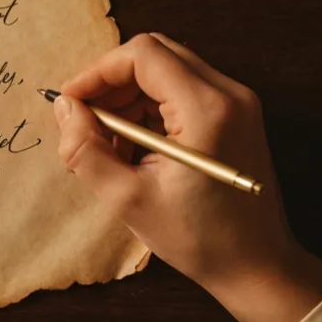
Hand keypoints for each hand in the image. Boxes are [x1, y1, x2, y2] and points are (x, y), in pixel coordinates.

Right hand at [53, 33, 321, 321]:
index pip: (142, 55)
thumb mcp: (128, 199)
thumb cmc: (199, 239)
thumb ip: (87, 149)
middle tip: (85, 121)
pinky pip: (183, 91)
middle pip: (155, 55)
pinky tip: (135, 149)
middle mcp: (229, 93)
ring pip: (167, 70)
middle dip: (111, 83)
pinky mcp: (237, 115)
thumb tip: (64, 109)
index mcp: (206, 109)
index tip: (70, 102)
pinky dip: (151, 110)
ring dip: (129, 98)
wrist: (257, 266)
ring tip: (109, 146)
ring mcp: (238, 102)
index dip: (97, 72)